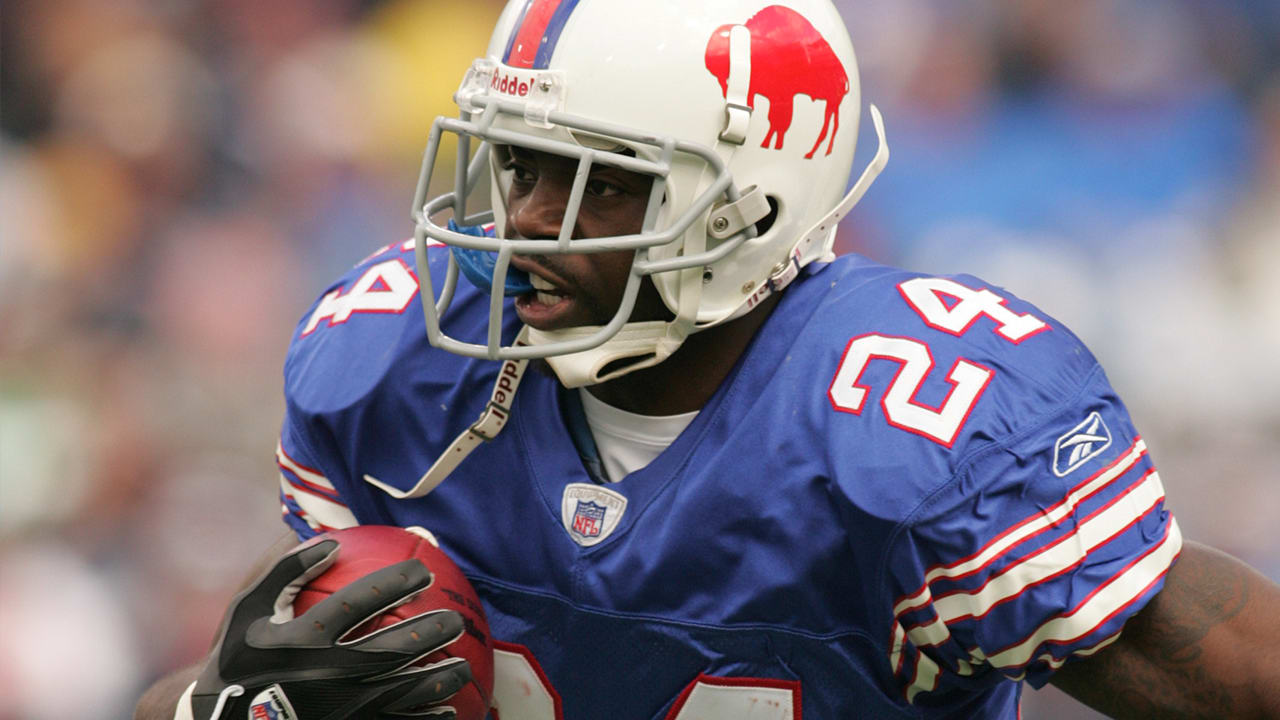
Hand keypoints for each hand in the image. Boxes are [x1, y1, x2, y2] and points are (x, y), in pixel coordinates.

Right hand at [185, 538, 471, 719]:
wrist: (218, 719)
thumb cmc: (237, 656)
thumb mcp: (249, 608)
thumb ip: (287, 571)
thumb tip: (334, 541)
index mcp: (301, 637)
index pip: (360, 602)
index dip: (396, 581)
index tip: (425, 569)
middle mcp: (323, 673)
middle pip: (391, 649)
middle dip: (430, 632)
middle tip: (455, 621)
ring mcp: (335, 708)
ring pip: (399, 694)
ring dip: (438, 680)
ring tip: (463, 668)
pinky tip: (447, 712)